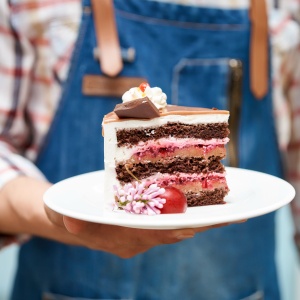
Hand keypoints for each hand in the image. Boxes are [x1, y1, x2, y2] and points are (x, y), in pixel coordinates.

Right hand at [45, 205, 244, 257]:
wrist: (70, 216)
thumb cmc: (68, 210)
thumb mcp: (66, 212)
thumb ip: (72, 218)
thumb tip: (71, 220)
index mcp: (122, 238)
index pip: (154, 233)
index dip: (177, 228)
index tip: (201, 224)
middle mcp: (137, 238)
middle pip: (174, 231)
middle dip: (201, 224)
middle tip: (231, 214)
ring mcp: (142, 232)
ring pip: (176, 226)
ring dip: (200, 218)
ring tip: (226, 207)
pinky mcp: (145, 222)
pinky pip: (171, 219)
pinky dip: (188, 212)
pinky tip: (203, 202)